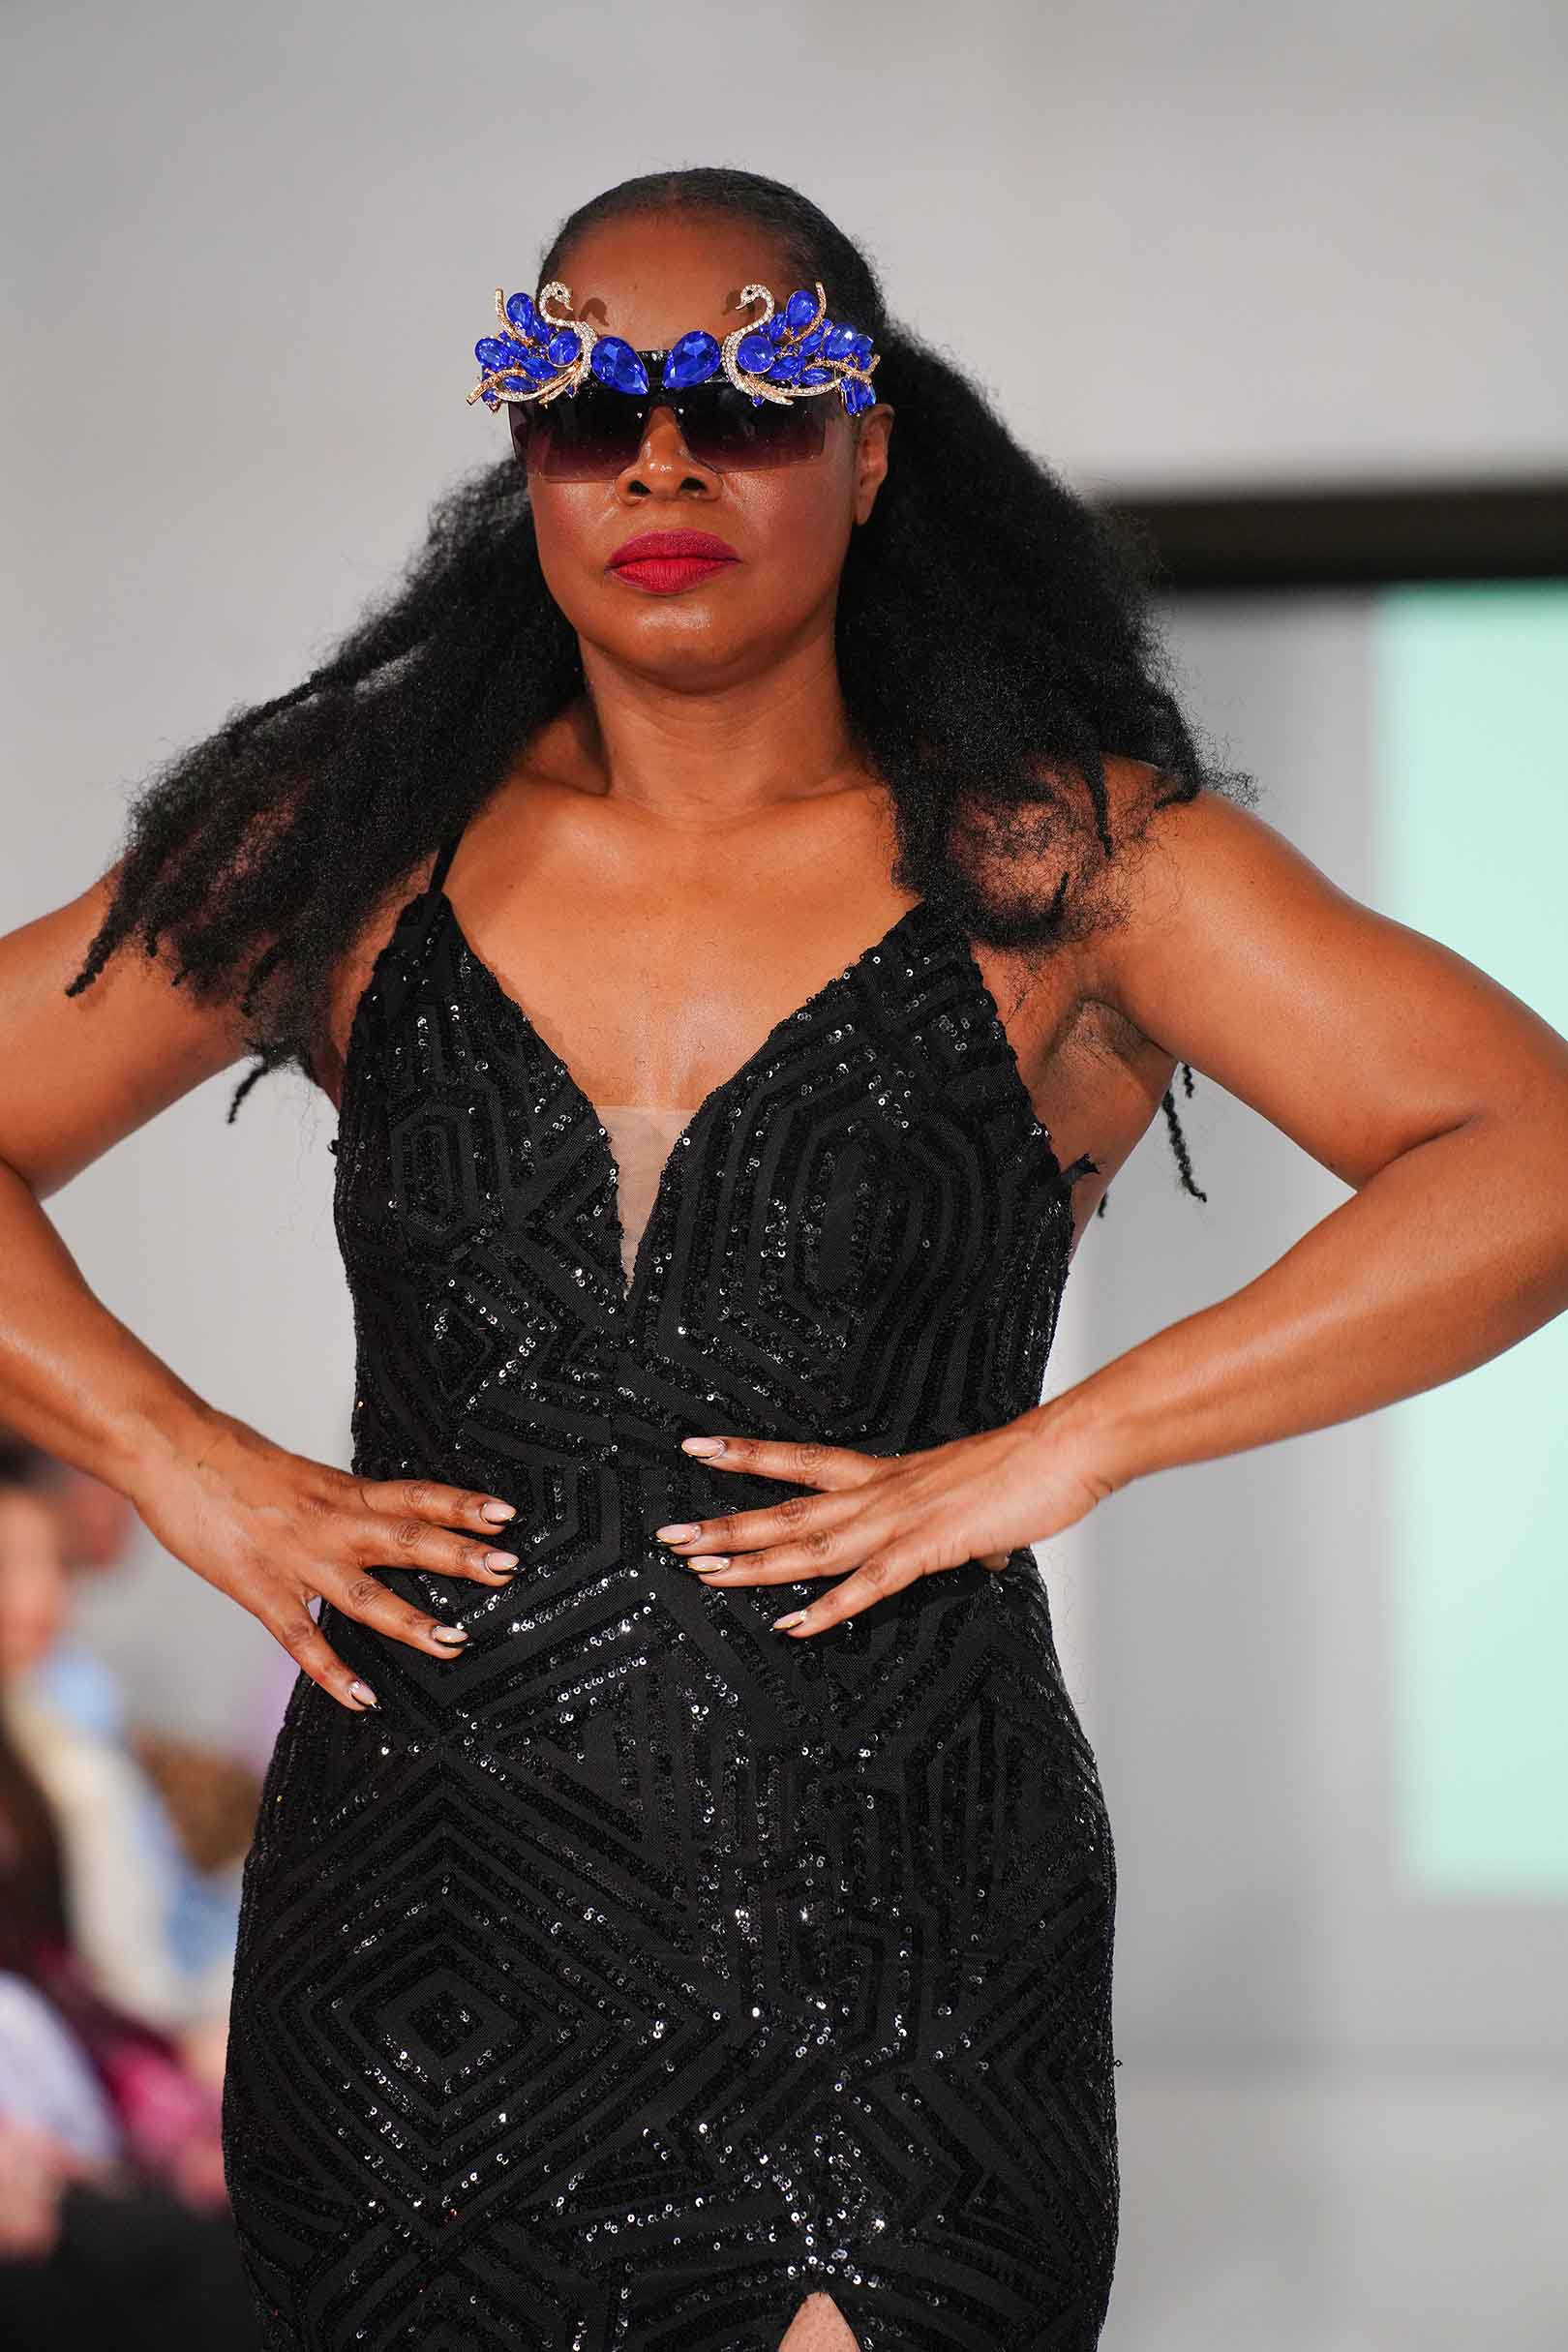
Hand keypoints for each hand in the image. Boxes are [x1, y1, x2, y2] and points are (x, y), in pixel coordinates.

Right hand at [132, 1410, 521, 1709]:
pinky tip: (363, 1698)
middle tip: (508, 1568)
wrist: (173, 1453)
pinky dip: (333, 1670)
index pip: (416, 1495)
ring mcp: (296, 1559)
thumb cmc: (234, 1462)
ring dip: (411, 1620)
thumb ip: (340, 1502)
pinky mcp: (259, 1589)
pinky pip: (302, 1637)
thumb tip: (376, 1514)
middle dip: (458, 1555)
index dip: (462, 1504)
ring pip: (364, 1594)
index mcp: (343, 1491)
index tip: (507, 1514)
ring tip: (455, 1642)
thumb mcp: (304, 1475)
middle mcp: (330, 1523)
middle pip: (405, 1538)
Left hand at [652, 1410, 1112, 1636]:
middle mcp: (879, 1493)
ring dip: (753, 1563)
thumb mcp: (977, 1502)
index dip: (747, 1457)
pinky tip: (793, 1626)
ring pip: (810, 1545)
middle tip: (670, 1537)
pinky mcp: (927, 1548)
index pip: (799, 1462)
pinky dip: (829, 1607)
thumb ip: (966, 1531)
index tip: (696, 1448)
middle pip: (786, 1509)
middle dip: (726, 1526)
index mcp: (885, 1475)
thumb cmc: (1026, 1470)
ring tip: (703, 1574)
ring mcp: (898, 1519)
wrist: (1061, 1451)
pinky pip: (868, 1584)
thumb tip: (983, 1554)